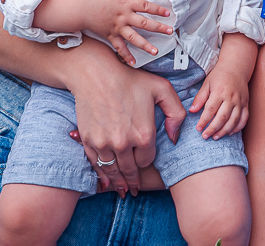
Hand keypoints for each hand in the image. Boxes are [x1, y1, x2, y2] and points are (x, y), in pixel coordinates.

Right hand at [67, 42, 184, 196]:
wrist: (95, 74)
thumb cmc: (130, 79)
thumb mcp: (162, 89)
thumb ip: (176, 113)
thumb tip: (174, 137)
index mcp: (144, 134)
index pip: (147, 159)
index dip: (147, 159)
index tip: (144, 159)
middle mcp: (123, 143)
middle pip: (130, 170)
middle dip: (133, 180)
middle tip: (135, 190)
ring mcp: (104, 143)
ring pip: (113, 171)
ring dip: (118, 183)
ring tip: (122, 190)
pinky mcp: (88, 141)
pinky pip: (96, 164)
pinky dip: (101, 175)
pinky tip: (105, 182)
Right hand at [78, 0, 172, 65]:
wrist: (80, 8)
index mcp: (126, 3)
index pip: (146, 6)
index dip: (157, 9)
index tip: (168, 13)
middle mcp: (124, 16)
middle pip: (144, 23)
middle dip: (158, 27)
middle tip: (170, 31)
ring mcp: (117, 27)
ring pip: (134, 38)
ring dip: (145, 45)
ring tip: (156, 52)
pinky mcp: (110, 35)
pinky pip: (119, 47)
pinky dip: (126, 55)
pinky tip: (133, 63)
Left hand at [190, 59, 250, 140]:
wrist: (236, 67)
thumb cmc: (219, 75)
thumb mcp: (207, 83)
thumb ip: (200, 98)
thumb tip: (192, 111)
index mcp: (220, 92)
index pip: (210, 110)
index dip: (204, 121)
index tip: (198, 129)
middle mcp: (231, 98)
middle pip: (222, 118)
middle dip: (213, 129)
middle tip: (205, 136)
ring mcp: (240, 102)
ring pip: (233, 121)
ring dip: (224, 131)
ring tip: (215, 137)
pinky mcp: (246, 104)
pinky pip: (244, 119)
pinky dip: (238, 128)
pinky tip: (230, 133)